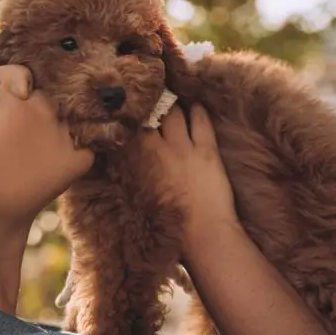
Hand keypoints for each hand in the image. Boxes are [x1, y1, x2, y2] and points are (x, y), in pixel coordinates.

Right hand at [137, 103, 238, 247]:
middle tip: (152, 100)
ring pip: (175, 113)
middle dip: (151, 106)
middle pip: (151, 115)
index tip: (131, 112)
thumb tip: (128, 159)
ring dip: (173, 105)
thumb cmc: (169, 224)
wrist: (201, 234)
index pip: (130, 129)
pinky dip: (198, 110)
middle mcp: (158, 150)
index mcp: (138, 163)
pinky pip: (201, 121)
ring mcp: (183, 148)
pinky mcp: (207, 151)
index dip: (131, 117)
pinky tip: (196, 106)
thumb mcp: (141, 197)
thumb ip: (134, 173)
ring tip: (173, 100)